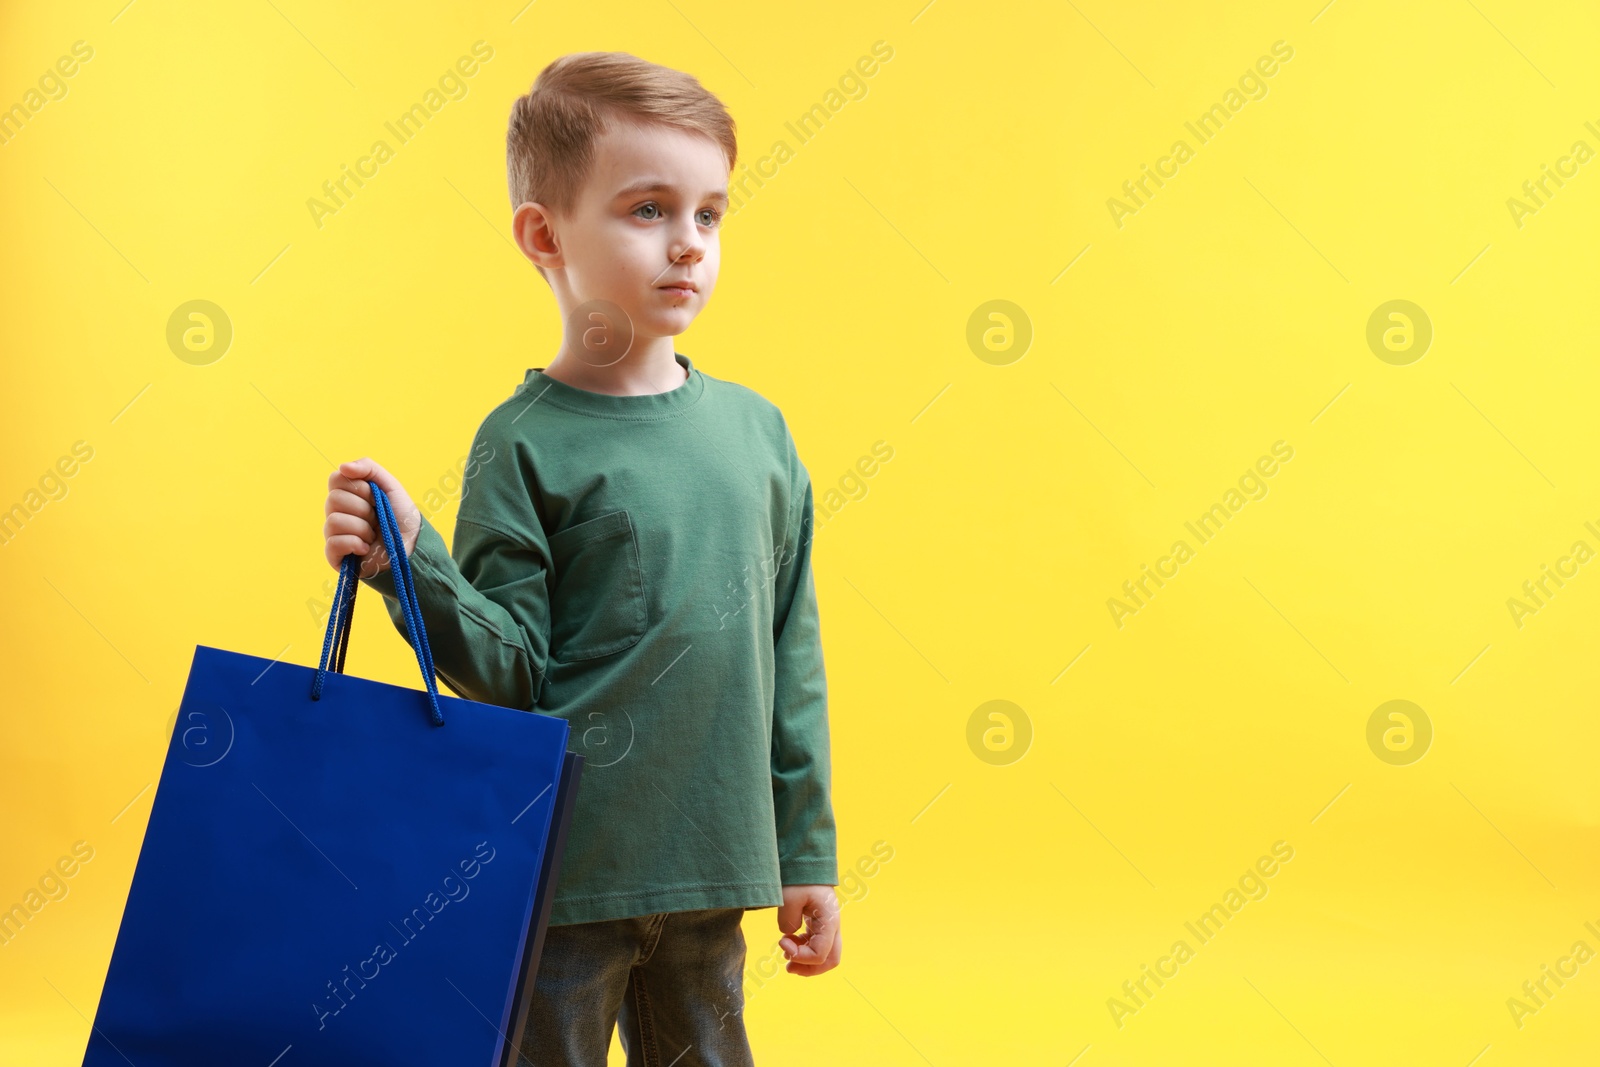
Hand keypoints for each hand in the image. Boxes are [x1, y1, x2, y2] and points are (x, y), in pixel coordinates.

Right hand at [323, 458, 421, 579]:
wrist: (413, 546)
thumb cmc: (401, 517)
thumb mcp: (390, 485)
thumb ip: (368, 468)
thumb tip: (342, 466)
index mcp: (346, 496)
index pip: (335, 479)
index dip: (358, 486)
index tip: (374, 495)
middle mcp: (336, 513)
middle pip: (334, 499)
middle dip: (363, 509)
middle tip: (376, 518)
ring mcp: (334, 535)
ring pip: (335, 521)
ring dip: (362, 528)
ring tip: (373, 535)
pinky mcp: (335, 556)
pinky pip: (333, 543)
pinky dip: (355, 544)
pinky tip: (366, 549)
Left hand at [776, 884, 840, 975]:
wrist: (806, 861)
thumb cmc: (800, 877)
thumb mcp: (789, 897)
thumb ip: (787, 921)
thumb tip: (788, 936)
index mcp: (829, 920)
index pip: (820, 954)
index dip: (800, 957)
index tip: (781, 942)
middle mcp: (833, 925)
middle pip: (830, 960)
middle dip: (809, 968)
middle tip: (788, 967)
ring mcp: (828, 925)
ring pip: (826, 955)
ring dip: (806, 961)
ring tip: (785, 954)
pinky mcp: (820, 923)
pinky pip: (818, 945)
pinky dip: (804, 950)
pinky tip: (789, 941)